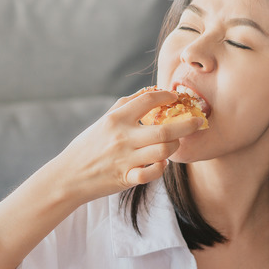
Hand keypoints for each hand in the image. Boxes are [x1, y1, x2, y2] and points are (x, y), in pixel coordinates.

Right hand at [52, 87, 203, 203]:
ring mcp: (125, 159)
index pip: (149, 100)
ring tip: (176, 143)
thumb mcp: (104, 120)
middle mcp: (122, 137)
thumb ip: (126, 104)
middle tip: (199, 121)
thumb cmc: (88, 146)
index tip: (176, 98)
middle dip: (188, 124)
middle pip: (165, 129)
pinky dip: (161, 168)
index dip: (167, 96)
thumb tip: (150, 90)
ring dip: (175, 146)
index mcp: (116, 119)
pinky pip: (152, 173)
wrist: (69, 175)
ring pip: (163, 151)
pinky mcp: (126, 178)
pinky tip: (161, 163)